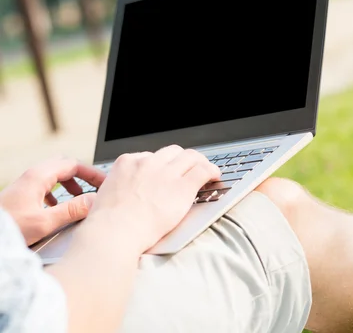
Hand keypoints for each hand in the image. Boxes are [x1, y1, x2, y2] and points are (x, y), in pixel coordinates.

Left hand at [0, 158, 105, 244]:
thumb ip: (72, 210)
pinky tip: (58, 209)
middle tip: (94, 188)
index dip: (92, 173)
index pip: (73, 165)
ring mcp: (25, 185)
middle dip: (82, 176)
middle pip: (64, 166)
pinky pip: (44, 186)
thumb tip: (95, 200)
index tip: (105, 184)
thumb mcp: (45, 222)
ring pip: (54, 175)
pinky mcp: (20, 195)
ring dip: (70, 184)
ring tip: (78, 198)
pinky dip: (57, 193)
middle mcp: (31, 176)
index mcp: (38, 176)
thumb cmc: (9, 229)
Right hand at [84, 145, 220, 254]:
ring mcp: (166, 173)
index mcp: (127, 163)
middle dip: (182, 160)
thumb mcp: (106, 194)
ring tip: (206, 170)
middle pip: (172, 152)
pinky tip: (215, 176)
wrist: (115, 232)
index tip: (167, 173)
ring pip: (191, 157)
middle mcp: (148, 163)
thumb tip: (127, 191)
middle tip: (188, 170)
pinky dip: (211, 171)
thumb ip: (120, 186)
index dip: (162, 165)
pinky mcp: (182, 186)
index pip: (150, 155)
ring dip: (200, 162)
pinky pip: (203, 170)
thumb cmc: (109, 223)